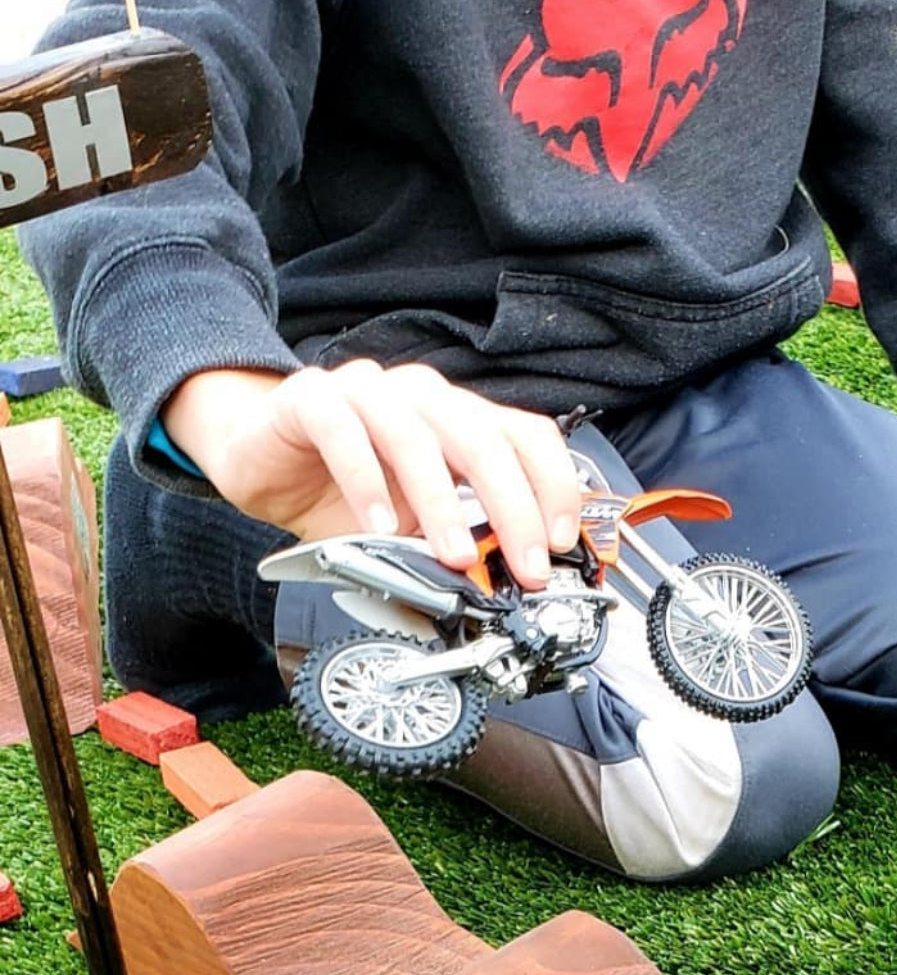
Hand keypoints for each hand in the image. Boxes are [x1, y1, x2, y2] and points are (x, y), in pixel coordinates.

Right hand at [160, 360, 582, 587]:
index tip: (562, 540)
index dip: (553, 484)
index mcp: (458, 418)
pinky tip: (377, 524)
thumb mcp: (412, 524)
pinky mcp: (312, 399)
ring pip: (417, 435)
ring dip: (441, 501)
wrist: (257, 456)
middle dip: (513, 507)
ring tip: (452, 554)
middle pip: (483, 439)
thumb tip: (501, 583)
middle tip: (523, 563)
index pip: (526, 435)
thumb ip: (456, 537)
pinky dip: (366, 481)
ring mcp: (367, 391)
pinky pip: (344, 432)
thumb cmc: (338, 486)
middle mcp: (421, 397)